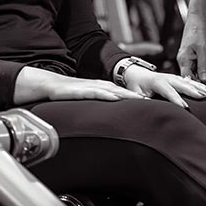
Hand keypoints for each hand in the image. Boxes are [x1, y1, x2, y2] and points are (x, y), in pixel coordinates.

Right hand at [15, 66, 144, 103]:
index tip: (152, 104)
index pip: (124, 94)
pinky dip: (107, 95)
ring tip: (140, 100)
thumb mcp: (89, 100)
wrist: (53, 85)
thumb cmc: (71, 93)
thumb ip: (100, 106)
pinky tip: (115, 98)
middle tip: (152, 101)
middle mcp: (101, 86)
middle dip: (138, 96)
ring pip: (113, 91)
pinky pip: (97, 93)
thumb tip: (111, 119)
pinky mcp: (83, 90)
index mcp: (104, 89)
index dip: (137, 98)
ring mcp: (92, 87)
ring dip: (127, 95)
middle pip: (123, 92)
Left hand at [121, 62, 205, 108]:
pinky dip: (200, 85)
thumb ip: (142, 99)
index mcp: (157, 81)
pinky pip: (190, 82)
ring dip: (200, 87)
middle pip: (182, 84)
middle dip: (192, 91)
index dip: (176, 99)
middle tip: (203, 97)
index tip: (185, 107)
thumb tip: (148, 106)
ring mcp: (173, 77)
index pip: (168, 91)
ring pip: (188, 82)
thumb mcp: (136, 93)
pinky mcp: (176, 78)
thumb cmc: (136, 86)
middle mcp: (167, 78)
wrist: (137, 74)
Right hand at [176, 12, 205, 81]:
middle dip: (201, 84)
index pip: (188, 78)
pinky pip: (196, 67)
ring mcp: (186, 58)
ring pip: (194, 73)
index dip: (197, 86)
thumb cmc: (198, 31)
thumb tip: (204, 79)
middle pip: (191, 77)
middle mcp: (183, 60)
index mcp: (183, 59)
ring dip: (203, 79)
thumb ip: (203, 65)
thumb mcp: (203, 49)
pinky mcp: (191, 55)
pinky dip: (203, 73)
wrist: (197, 18)